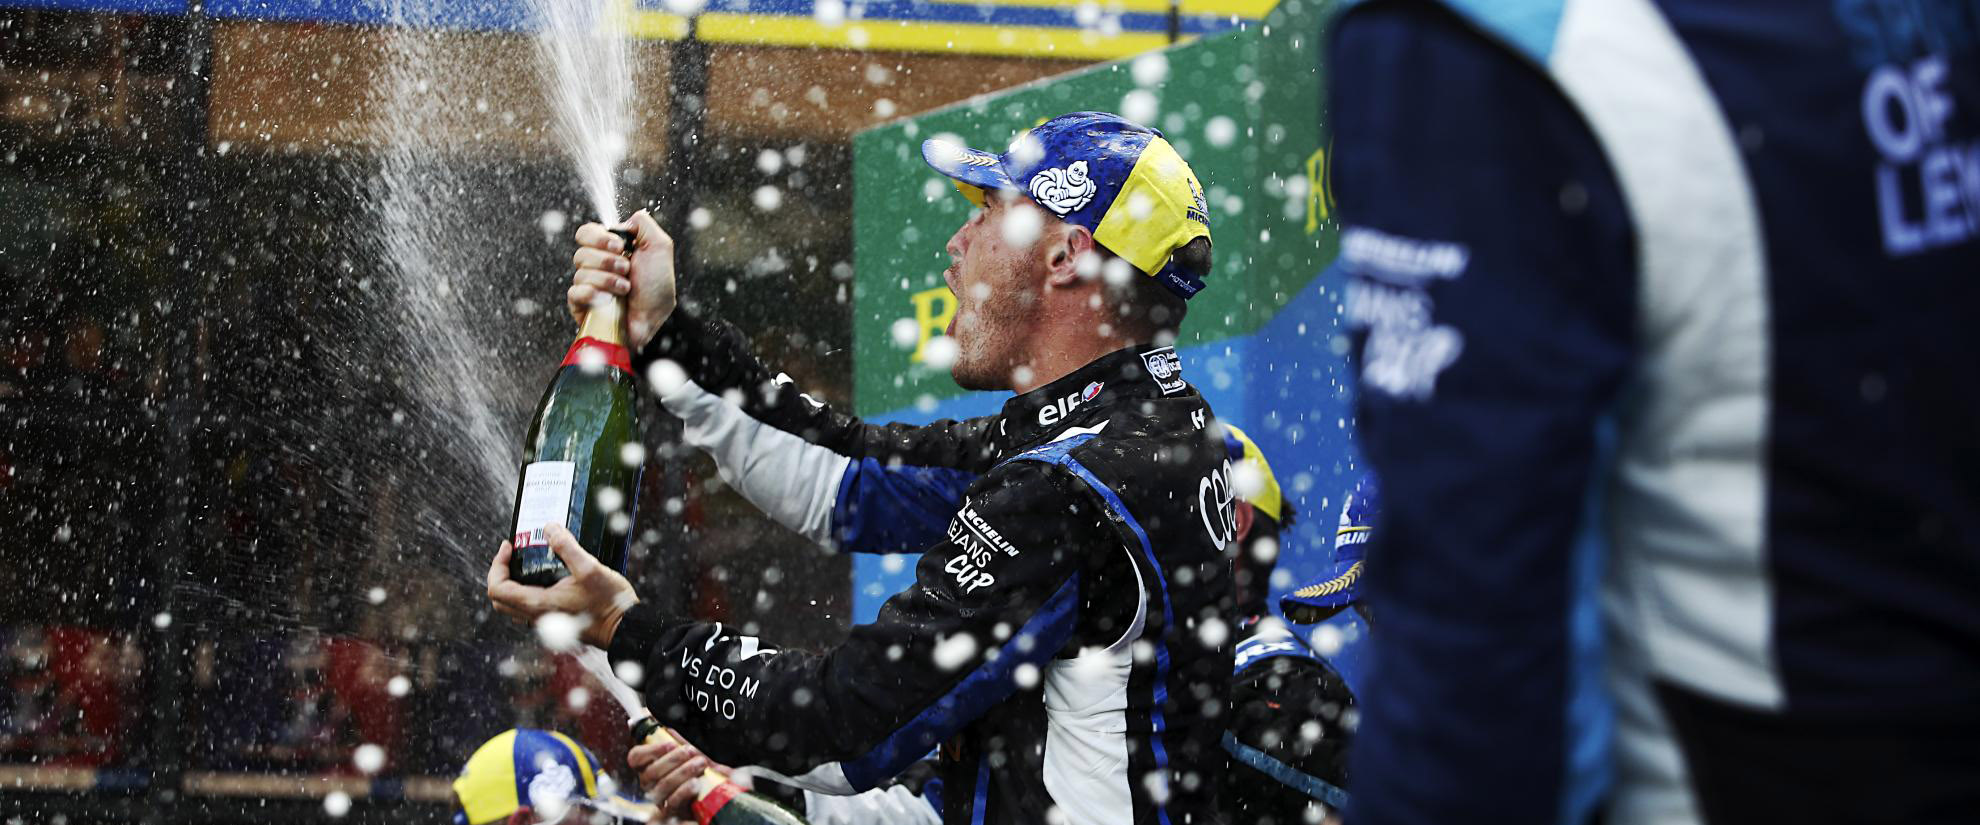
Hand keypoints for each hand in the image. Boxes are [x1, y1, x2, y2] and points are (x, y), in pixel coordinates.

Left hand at [487, 524, 637, 648]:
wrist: (625, 629)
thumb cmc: (609, 603)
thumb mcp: (589, 568)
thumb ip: (566, 546)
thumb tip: (549, 528)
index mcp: (537, 604)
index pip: (497, 588)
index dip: (497, 565)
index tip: (509, 547)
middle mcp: (537, 616)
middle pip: (500, 599)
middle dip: (500, 574)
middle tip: (512, 555)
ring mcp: (545, 622)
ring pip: (513, 606)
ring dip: (512, 584)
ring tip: (526, 563)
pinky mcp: (556, 622)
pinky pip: (529, 608)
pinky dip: (527, 591)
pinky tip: (546, 576)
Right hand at [571, 210, 676, 350]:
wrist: (654, 320)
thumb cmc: (658, 288)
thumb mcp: (660, 248)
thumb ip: (643, 224)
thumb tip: (623, 221)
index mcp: (610, 250)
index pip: (586, 233)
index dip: (598, 237)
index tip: (619, 246)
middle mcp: (596, 266)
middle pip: (581, 251)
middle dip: (607, 260)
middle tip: (626, 269)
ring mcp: (588, 286)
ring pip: (581, 272)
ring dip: (608, 280)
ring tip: (626, 289)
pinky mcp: (581, 306)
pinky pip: (574, 292)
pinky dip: (592, 293)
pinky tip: (607, 300)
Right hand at [629, 738, 745, 821]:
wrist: (717, 792)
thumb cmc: (699, 771)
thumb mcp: (689, 753)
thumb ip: (676, 740)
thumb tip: (662, 724)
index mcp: (650, 765)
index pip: (635, 757)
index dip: (649, 750)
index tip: (669, 745)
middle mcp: (650, 783)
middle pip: (650, 772)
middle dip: (673, 760)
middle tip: (690, 751)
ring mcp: (660, 798)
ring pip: (662, 786)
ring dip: (682, 772)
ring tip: (699, 764)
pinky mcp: (672, 812)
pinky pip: (672, 802)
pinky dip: (684, 791)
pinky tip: (695, 783)